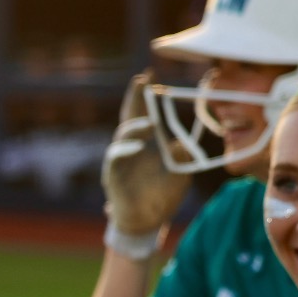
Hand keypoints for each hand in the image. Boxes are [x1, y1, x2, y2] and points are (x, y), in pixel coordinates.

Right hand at [103, 73, 190, 236]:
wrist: (148, 221)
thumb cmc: (163, 195)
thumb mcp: (180, 172)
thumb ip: (182, 155)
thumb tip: (184, 143)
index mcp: (148, 142)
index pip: (146, 113)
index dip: (145, 95)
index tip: (150, 75)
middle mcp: (132, 146)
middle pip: (130, 116)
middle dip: (134, 98)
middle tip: (141, 80)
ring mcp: (121, 159)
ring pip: (123, 134)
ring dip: (136, 127)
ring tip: (151, 125)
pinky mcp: (113, 174)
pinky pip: (116, 157)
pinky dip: (125, 150)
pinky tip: (138, 146)